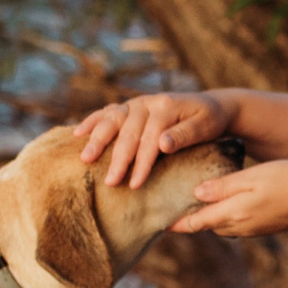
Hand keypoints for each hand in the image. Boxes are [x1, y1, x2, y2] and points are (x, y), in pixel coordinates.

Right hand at [73, 91, 233, 187]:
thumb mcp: (206, 126)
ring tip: (85, 159)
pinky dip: (92, 121)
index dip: (142, 163)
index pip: (150, 139)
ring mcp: (136, 103)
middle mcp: (147, 102)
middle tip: (110, 182)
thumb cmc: (209, 120)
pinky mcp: (129, 107)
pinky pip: (107, 112)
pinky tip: (77, 134)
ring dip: (97, 139)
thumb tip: (162, 144)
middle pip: (128, 132)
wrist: (210, 106)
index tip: (135, 185)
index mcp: (166, 106)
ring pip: (112, 120)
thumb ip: (185, 135)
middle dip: (118, 159)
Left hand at [170, 161, 287, 238]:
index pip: (194, 223)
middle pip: (206, 225)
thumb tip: (196, 193)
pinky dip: (226, 215)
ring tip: (195, 203)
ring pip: (222, 224)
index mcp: (233, 214)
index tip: (156, 219)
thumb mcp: (252, 177)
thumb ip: (223, 186)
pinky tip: (227, 201)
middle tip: (171, 206)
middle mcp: (241, 226)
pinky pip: (238, 223)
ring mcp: (255, 229)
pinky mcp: (266, 225)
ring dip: (208, 217)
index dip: (174, 223)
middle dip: (189, 219)